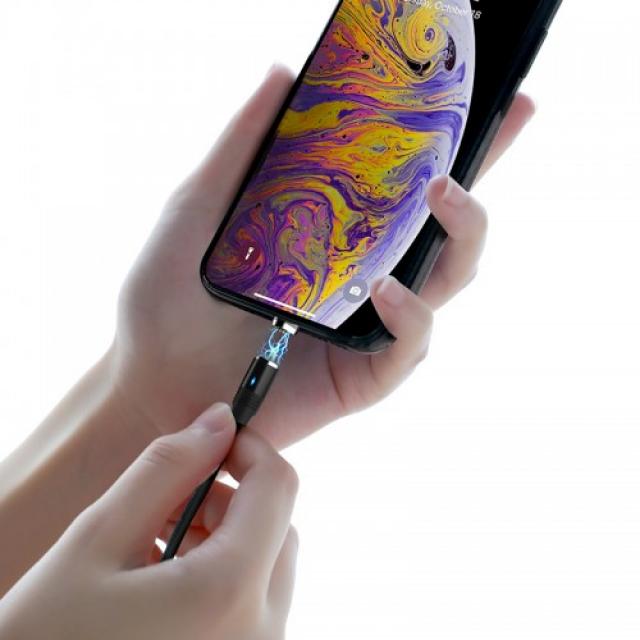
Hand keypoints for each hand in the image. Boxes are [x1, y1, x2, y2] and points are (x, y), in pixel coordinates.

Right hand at [0, 404, 298, 639]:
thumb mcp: (96, 541)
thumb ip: (166, 470)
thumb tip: (220, 419)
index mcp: (230, 592)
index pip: (278, 486)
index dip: (250, 449)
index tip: (212, 441)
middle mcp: (261, 632)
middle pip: (279, 525)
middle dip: (233, 496)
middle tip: (171, 497)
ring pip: (268, 563)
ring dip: (227, 534)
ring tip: (158, 539)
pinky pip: (255, 602)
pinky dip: (225, 573)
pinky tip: (167, 577)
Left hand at [113, 65, 535, 447]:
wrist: (153, 376)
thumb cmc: (171, 296)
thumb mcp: (200, 207)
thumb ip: (243, 145)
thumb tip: (283, 72)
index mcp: (339, 235)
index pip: (409, 186)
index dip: (461, 147)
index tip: (499, 102)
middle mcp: (365, 276)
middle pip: (447, 232)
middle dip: (478, 186)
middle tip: (484, 135)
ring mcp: (369, 326)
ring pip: (447, 282)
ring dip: (459, 236)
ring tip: (440, 195)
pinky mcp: (363, 375)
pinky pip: (409, 345)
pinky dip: (410, 315)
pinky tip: (385, 290)